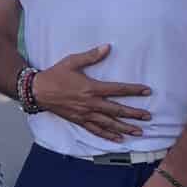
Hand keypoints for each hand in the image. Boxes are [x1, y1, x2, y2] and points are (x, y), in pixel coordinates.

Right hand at [35, 44, 151, 143]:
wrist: (38, 91)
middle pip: (117, 110)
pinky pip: (96, 130)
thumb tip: (108, 47)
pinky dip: (108, 135)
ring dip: (125, 128)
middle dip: (134, 114)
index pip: (118, 89)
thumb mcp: (73, 61)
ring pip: (109, 124)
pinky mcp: (79, 121)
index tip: (147, 91)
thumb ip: (91, 55)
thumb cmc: (56, 75)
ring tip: (139, 132)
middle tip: (148, 117)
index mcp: (91, 88)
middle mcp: (91, 103)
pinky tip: (119, 139)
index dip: (133, 90)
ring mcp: (85, 114)